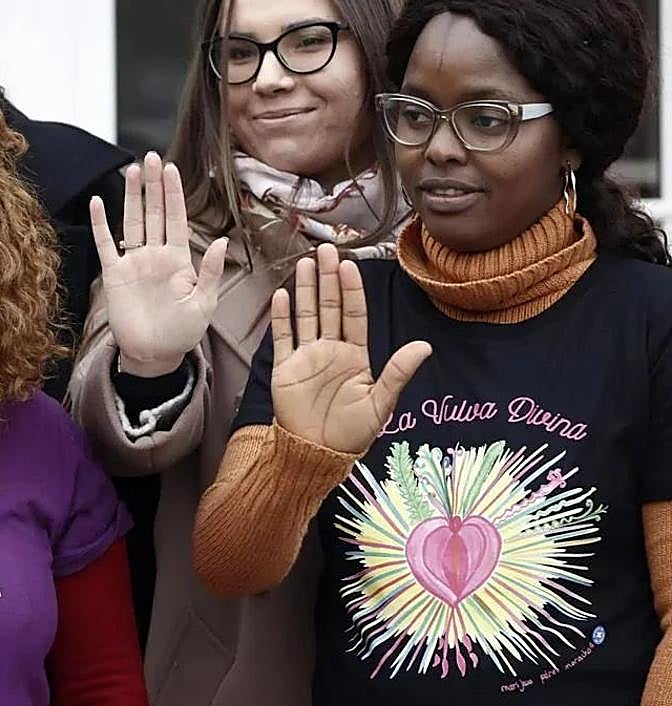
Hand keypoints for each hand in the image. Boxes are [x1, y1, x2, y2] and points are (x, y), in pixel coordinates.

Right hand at [90, 151, 228, 376]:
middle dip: (153, 185)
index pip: (176, 218)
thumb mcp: (204, 304)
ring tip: (132, 169)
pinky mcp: (114, 275)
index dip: (174, 194)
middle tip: (152, 157)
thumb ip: (211, 272)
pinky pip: (105, 245)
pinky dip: (100, 224)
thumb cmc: (182, 333)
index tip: (172, 169)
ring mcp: (134, 263)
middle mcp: (156, 255)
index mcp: (179, 260)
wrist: (153, 356)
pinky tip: (97, 202)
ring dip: (131, 196)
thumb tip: (224, 241)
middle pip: (153, 212)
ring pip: (131, 221)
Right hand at [270, 244, 430, 453]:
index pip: (354, 315)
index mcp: (355, 356)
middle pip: (328, 307)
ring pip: (305, 316)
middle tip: (325, 251)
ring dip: (304, 290)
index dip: (351, 290)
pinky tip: (282, 296)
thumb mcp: (379, 404)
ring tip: (304, 264)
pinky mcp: (285, 369)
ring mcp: (306, 358)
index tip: (350, 266)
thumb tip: (424, 346)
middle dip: (327, 279)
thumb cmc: (350, 434)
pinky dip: (281, 317)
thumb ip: (398, 372)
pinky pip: (283, 337)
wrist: (315, 454)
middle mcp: (330, 351)